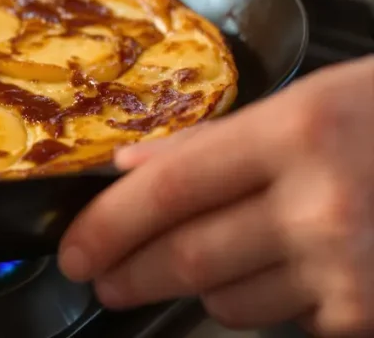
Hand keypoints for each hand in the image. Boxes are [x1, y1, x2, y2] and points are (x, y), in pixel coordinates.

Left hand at [59, 55, 373, 335]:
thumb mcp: (313, 102)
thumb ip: (217, 139)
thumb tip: (132, 166)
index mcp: (296, 135)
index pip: (168, 190)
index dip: (106, 225)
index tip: (74, 249)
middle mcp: (320, 207)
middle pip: (184, 258)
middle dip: (127, 274)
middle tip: (103, 278)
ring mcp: (349, 271)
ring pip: (227, 302)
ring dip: (201, 286)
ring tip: (211, 258)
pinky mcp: (368, 315)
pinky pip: (286, 322)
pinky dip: (271, 301)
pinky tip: (292, 266)